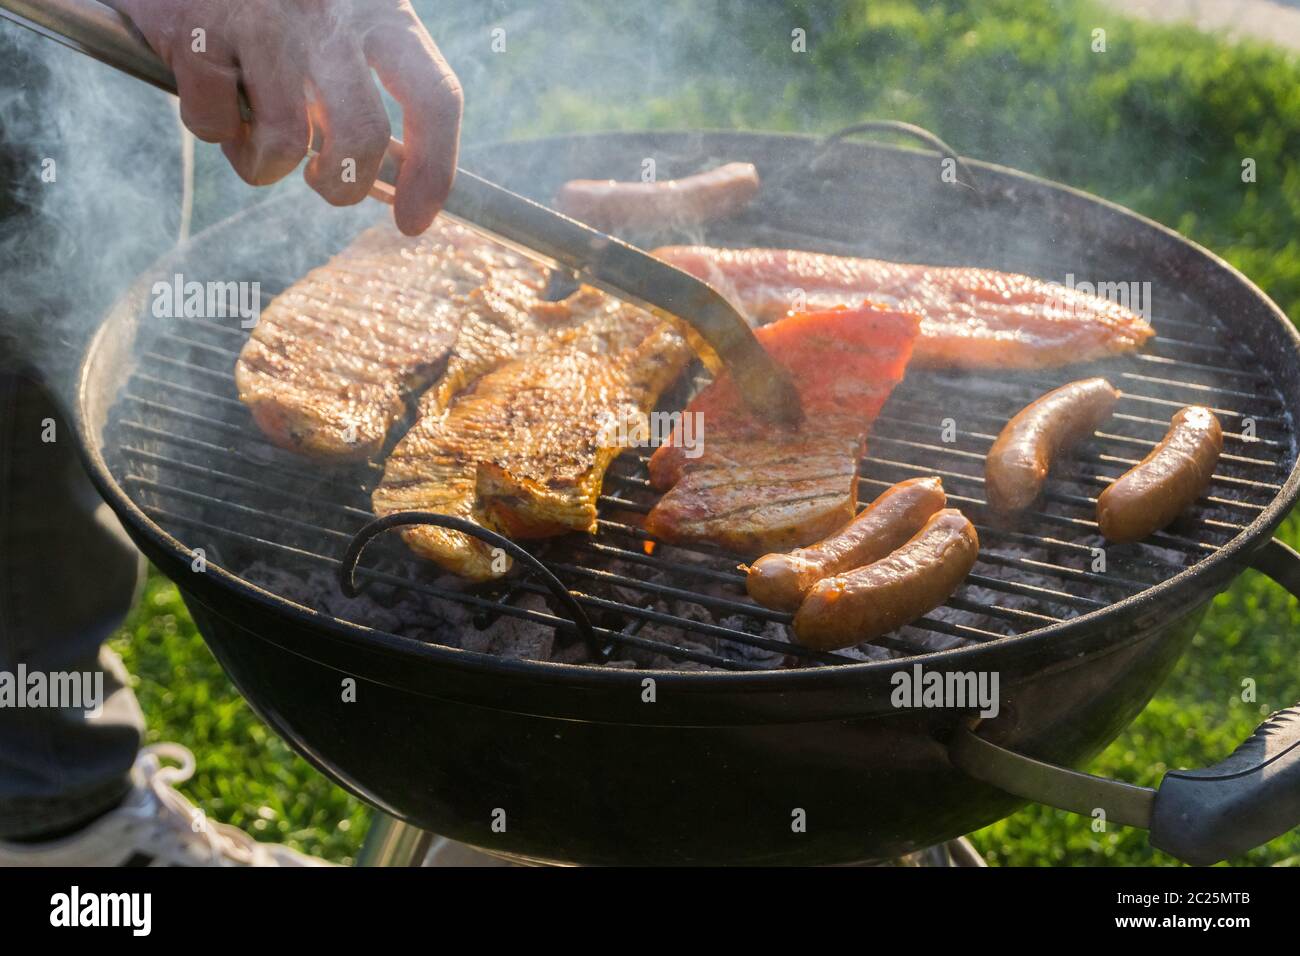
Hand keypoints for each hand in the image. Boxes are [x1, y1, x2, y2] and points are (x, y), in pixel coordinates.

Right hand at [109, 0, 462, 234]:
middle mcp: (328, 16)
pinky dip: (212, 126)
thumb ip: (369, 91)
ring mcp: (261, 21)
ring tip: (252, 129)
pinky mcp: (196, 33)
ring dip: (264, 162)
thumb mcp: (341, 26)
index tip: (413, 222)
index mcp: (380, 13)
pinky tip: (208, 87)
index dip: (433, 172)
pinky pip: (214, 125)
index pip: (434, 99)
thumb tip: (392, 184)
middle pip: (363, 135)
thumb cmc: (279, 4)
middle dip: (343, 185)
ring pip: (284, 145)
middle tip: (322, 183)